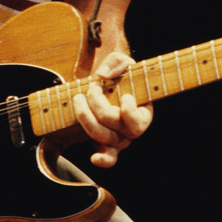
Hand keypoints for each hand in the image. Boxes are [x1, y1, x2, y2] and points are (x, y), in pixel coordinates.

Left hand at [73, 52, 152, 167]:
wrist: (107, 85)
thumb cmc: (119, 75)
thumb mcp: (121, 61)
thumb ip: (117, 62)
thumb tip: (103, 75)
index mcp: (143, 113)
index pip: (136, 122)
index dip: (128, 110)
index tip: (123, 94)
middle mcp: (131, 130)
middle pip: (112, 124)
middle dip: (98, 104)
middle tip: (92, 87)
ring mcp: (118, 139)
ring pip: (101, 136)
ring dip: (85, 117)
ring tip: (78, 98)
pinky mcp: (104, 143)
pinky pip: (107, 157)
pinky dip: (102, 160)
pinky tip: (94, 159)